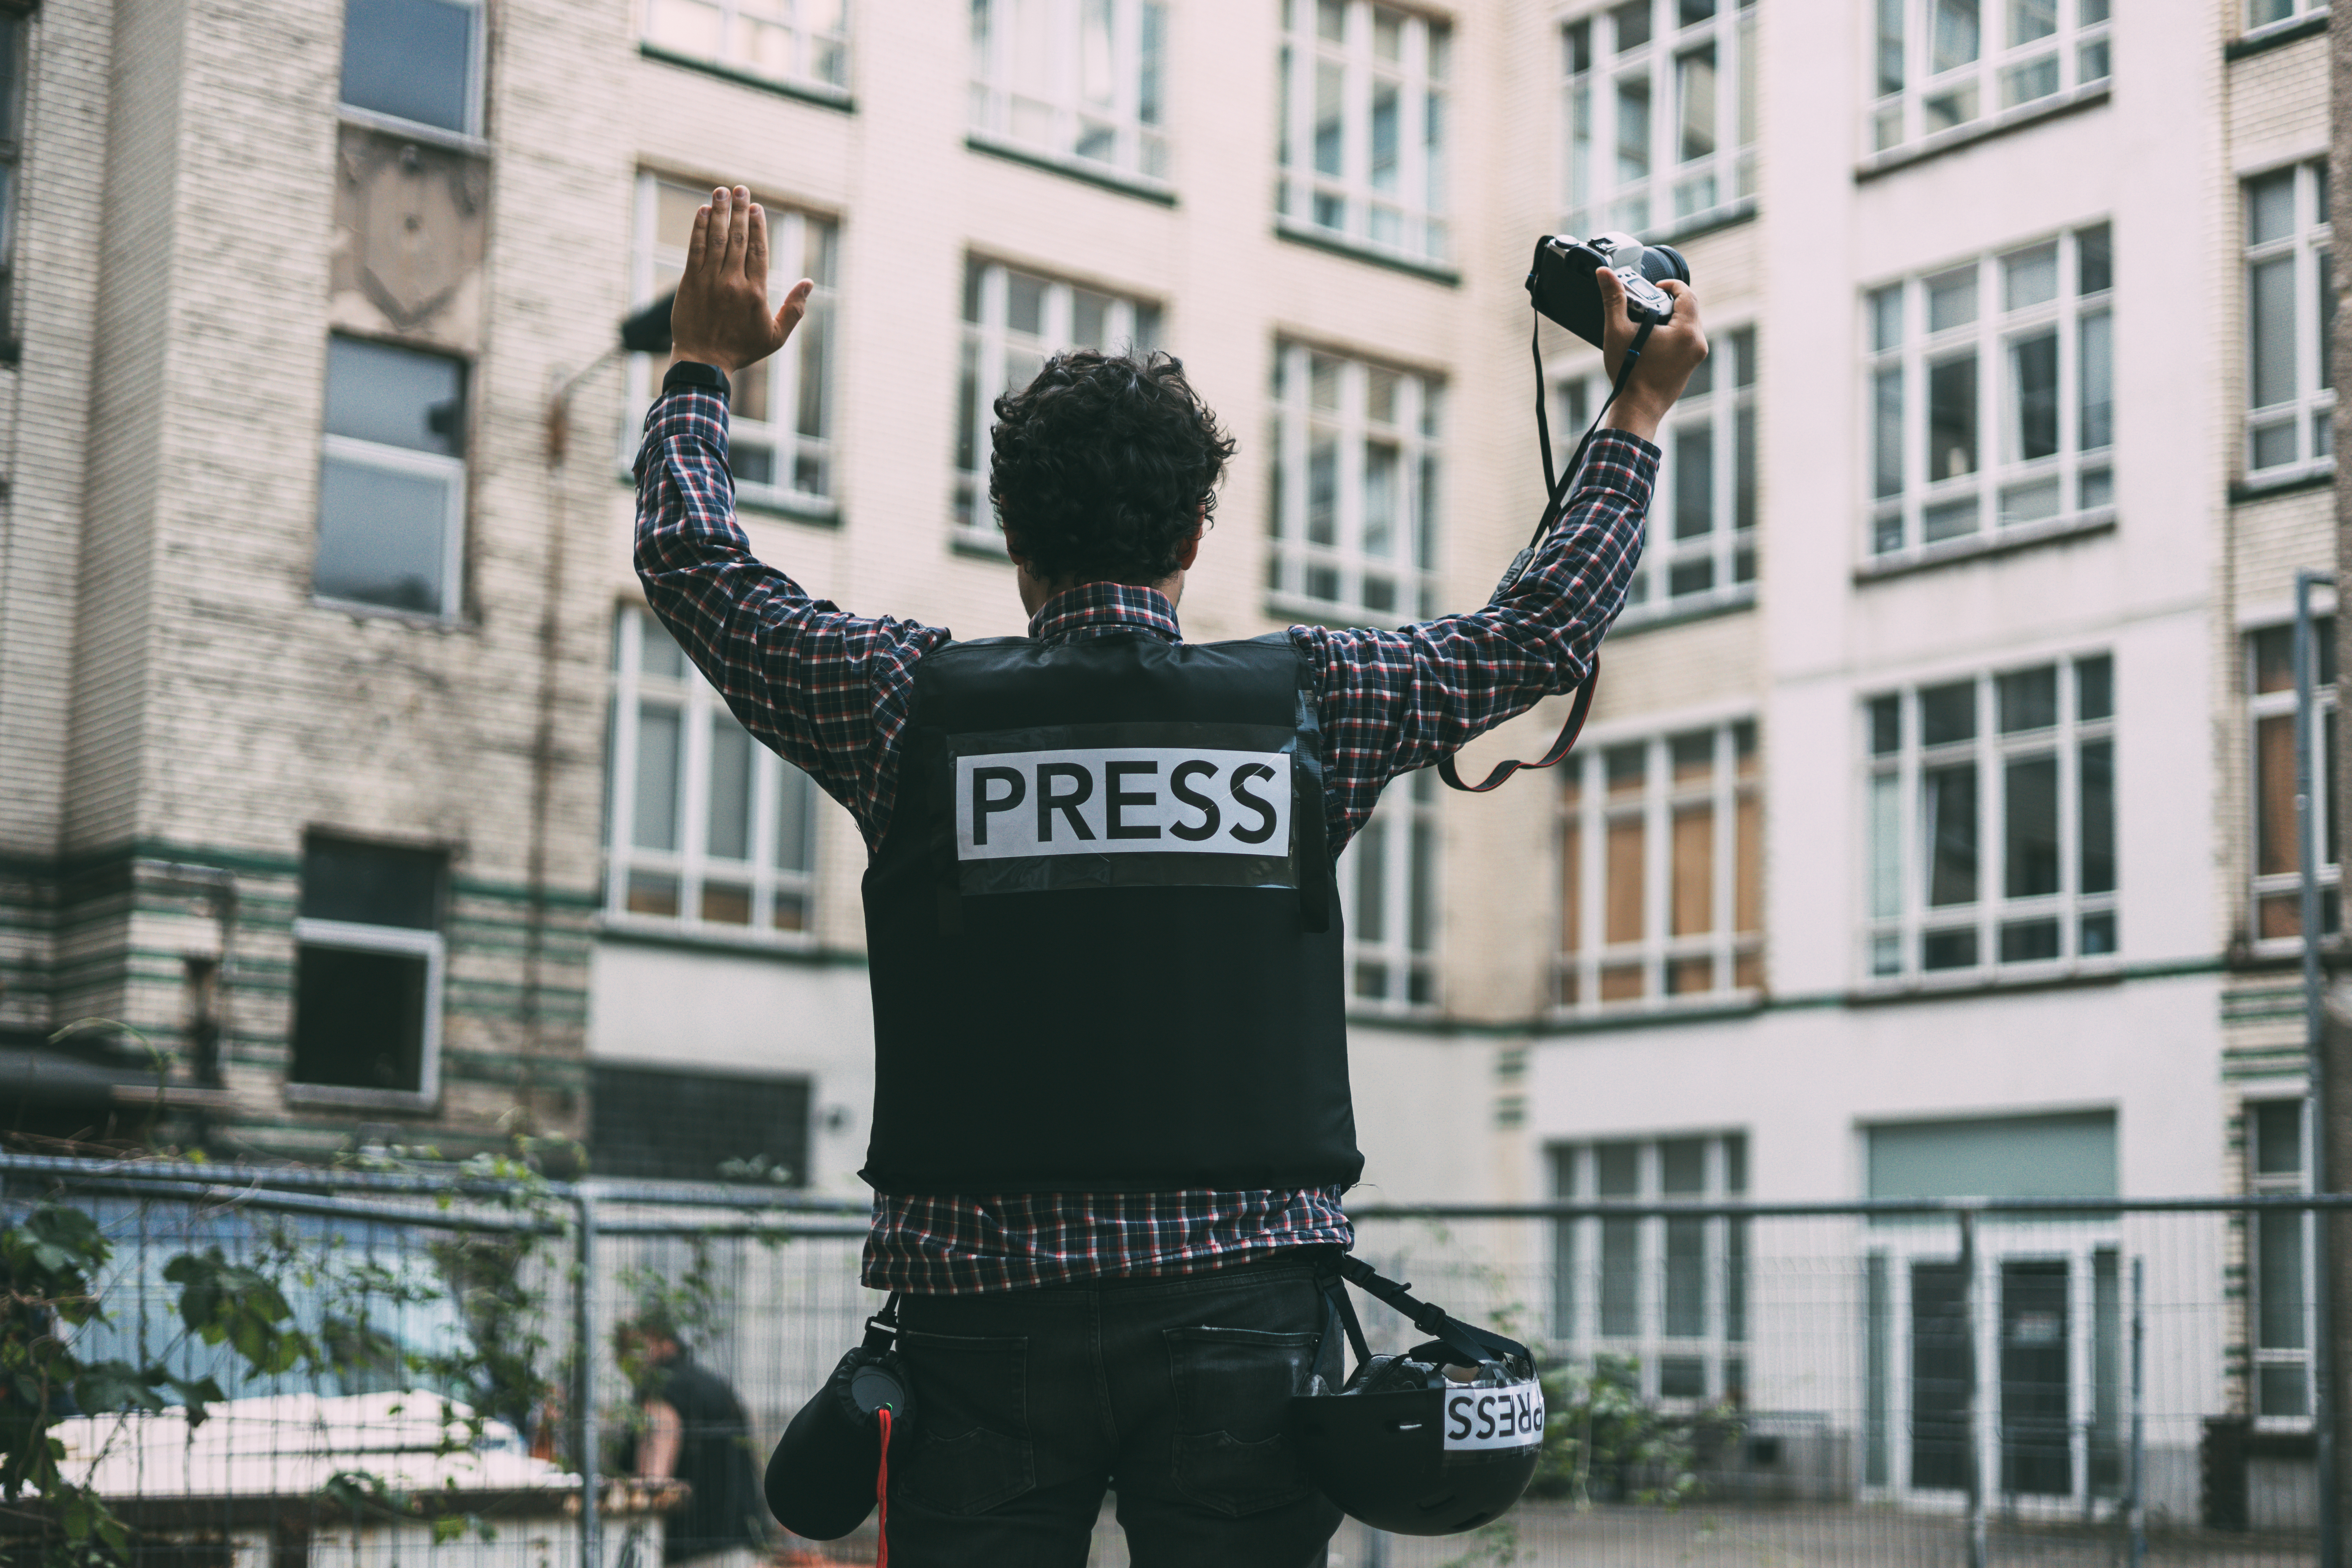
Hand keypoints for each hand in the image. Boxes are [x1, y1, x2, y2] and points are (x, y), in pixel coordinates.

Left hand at [667, 186, 814, 375]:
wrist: (703, 362)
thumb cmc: (742, 350)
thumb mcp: (776, 336)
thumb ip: (794, 309)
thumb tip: (810, 283)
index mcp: (756, 293)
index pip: (758, 250)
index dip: (757, 226)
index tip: (756, 207)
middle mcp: (733, 283)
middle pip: (738, 238)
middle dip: (739, 211)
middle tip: (740, 189)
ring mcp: (710, 281)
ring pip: (717, 239)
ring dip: (720, 212)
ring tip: (721, 192)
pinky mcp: (690, 282)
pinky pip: (695, 249)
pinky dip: (699, 229)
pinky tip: (703, 211)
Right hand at [1596, 269, 1706, 441]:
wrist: (1637, 410)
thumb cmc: (1630, 375)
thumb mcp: (1618, 332)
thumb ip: (1613, 299)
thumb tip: (1605, 273)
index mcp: (1686, 331)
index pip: (1686, 294)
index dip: (1669, 285)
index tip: (1653, 287)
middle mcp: (1697, 342)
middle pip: (1688, 308)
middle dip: (1666, 303)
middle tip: (1645, 306)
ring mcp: (1696, 355)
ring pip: (1687, 324)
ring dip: (1669, 319)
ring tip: (1645, 325)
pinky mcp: (1691, 365)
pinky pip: (1686, 340)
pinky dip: (1672, 334)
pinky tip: (1651, 342)